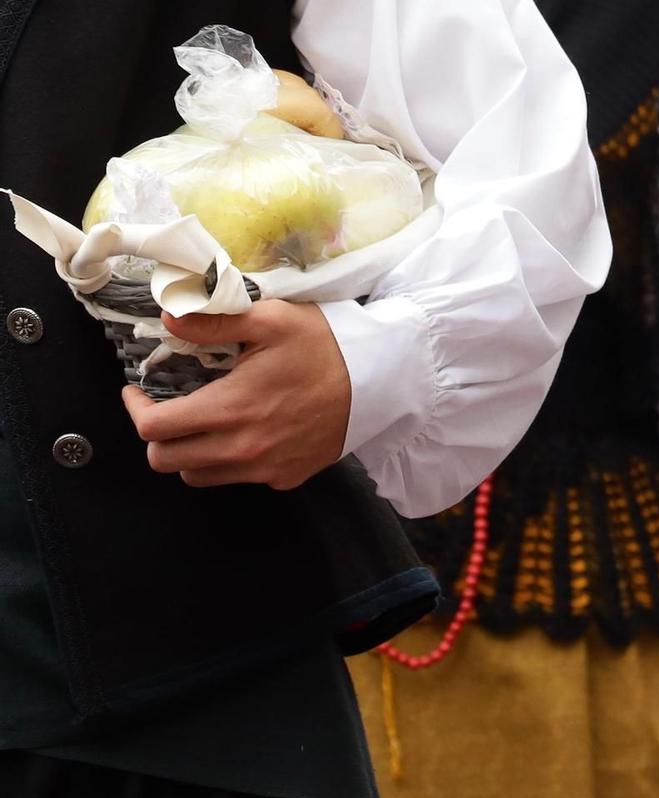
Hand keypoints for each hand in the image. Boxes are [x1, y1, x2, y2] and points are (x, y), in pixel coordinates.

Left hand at [121, 301, 351, 489]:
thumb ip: (215, 320)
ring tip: (202, 424)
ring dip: (188, 453)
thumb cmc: (327, 347)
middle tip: (165, 409)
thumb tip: (169, 318)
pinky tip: (247, 433)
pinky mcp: (285, 478)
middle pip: (165, 461)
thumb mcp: (273, 319)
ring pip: (196, 476)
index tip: (139, 392)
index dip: (135, 409)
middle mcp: (242, 448)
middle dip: (156, 435)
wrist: (383, 381)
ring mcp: (264, 468)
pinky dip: (229, 461)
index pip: (153, 429)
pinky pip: (238, 478)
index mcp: (230, 408)